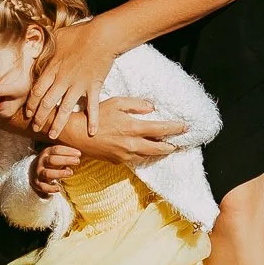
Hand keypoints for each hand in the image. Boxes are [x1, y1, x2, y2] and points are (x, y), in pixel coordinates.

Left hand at [26, 20, 120, 136]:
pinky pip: (93, 106)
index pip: (37, 91)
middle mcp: (63, 80)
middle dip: (40, 117)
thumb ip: (45, 47)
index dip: (31, 103)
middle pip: (47, 103)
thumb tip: (33, 45)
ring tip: (53, 135)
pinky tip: (91, 132)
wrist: (102, 36)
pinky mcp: (93, 87)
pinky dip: (93, 120)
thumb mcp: (56, 37)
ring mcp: (78, 85)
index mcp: (52, 68)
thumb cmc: (79, 34)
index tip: (28, 112)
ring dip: (58, 124)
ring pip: (65, 109)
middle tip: (35, 127)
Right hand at [31, 144, 81, 196]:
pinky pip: (43, 187)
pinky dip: (51, 188)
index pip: (56, 150)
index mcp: (46, 153)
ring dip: (59, 173)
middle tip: (77, 161)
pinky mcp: (37, 183)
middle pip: (52, 160)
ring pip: (47, 173)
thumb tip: (79, 155)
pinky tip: (59, 188)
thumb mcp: (55, 155)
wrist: (34, 171)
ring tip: (70, 173)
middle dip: (65, 160)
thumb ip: (65, 154)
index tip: (79, 154)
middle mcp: (41, 162)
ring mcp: (38, 173)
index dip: (68, 151)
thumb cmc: (50, 162)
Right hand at [60, 96, 186, 165]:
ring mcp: (125, 155)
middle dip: (171, 146)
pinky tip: (146, 150)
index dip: (175, 129)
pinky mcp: (118, 161)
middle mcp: (131, 144)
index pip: (160, 129)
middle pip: (159, 148)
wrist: (78, 135)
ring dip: (159, 152)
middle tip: (179, 143)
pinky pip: (136, 159)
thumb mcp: (116, 102)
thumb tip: (151, 108)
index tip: (185, 127)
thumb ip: (136, 104)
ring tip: (166, 148)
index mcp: (133, 127)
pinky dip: (144, 155)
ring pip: (148, 156)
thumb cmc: (96, 116)